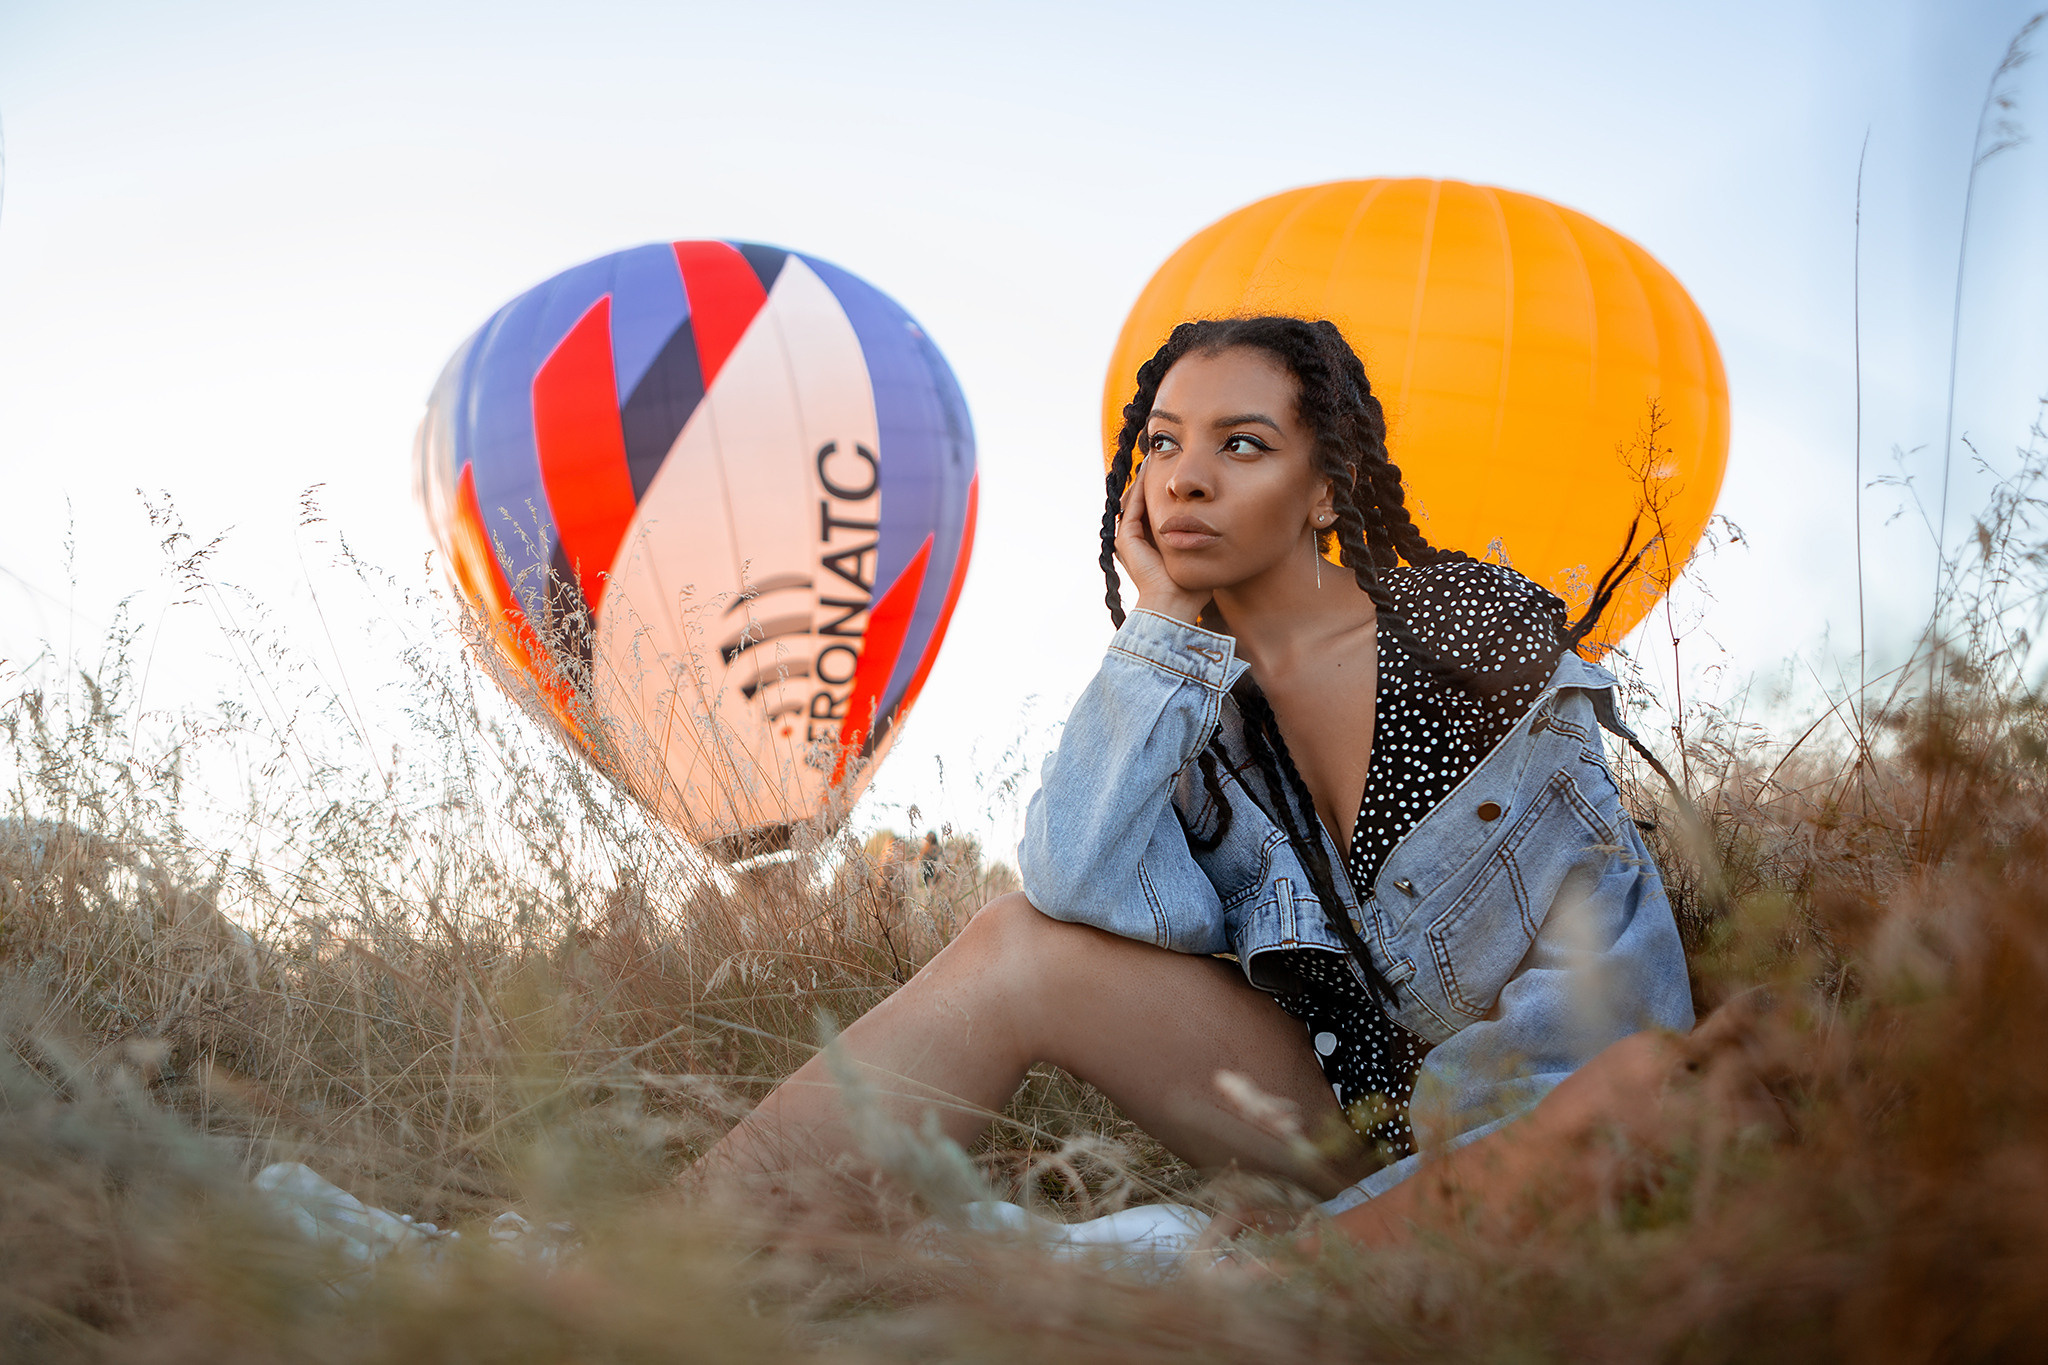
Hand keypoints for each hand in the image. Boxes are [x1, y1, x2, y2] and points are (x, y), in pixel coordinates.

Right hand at [1115, 467, 1210, 623]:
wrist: (1176, 604)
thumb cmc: (1193, 587)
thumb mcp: (1200, 554)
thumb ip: (1203, 539)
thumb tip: (1223, 522)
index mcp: (1152, 544)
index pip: (1156, 510)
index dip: (1165, 491)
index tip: (1178, 471)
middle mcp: (1137, 540)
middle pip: (1144, 502)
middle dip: (1154, 481)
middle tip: (1165, 458)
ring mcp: (1127, 539)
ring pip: (1136, 500)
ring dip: (1146, 479)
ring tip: (1157, 458)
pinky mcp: (1125, 539)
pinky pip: (1132, 506)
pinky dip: (1140, 488)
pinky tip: (1151, 471)